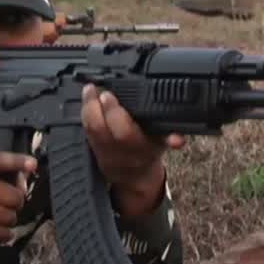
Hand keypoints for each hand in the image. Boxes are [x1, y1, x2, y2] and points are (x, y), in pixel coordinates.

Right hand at [0, 150, 36, 245]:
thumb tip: (26, 177)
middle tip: (11, 204)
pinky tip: (2, 231)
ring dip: (10, 219)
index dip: (17, 161)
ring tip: (4, 217)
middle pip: (12, 196)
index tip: (32, 164)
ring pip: (7, 216)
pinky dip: (4, 234)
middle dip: (17, 203)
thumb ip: (0, 169)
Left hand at [81, 84, 184, 218]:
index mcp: (136, 150)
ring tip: (88, 88)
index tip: (108, 95)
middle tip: (93, 87)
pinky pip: (84, 130)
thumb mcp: (162, 144)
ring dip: (87, 107)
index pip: (123, 132)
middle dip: (94, 106)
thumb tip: (179, 139)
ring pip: (89, 129)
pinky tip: (86, 99)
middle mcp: (117, 151)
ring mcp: (102, 150)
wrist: (135, 176)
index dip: (114, 113)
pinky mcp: (92, 148)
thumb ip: (170, 137)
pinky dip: (84, 113)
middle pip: (99, 129)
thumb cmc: (149, 152)